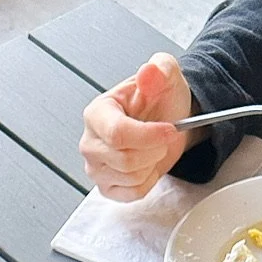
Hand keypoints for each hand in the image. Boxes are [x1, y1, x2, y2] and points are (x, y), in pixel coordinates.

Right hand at [79, 52, 197, 201]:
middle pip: (125, 159)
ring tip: (154, 148)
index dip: (149, 136)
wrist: (164, 121)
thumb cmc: (159, 100)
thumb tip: (148, 72)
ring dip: (153, 164)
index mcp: (98, 113)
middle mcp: (90, 142)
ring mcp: (95, 168)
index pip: (118, 134)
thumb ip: (159, 68)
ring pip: (131, 178)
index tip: (170, 129)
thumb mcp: (165, 75)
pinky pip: (133, 193)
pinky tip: (148, 163)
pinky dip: (149, 181)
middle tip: (163, 137)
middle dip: (154, 150)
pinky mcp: (106, 188)